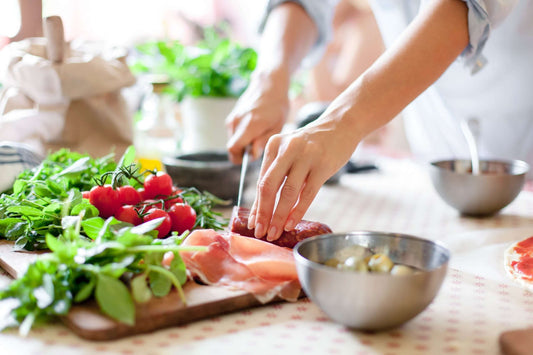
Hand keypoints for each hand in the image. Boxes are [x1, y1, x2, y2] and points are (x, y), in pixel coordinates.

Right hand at [226, 70, 289, 163]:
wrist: (268, 84)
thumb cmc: (277, 105)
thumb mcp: (277, 125)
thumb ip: (263, 141)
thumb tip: (252, 155)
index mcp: (249, 125)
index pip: (233, 149)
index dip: (240, 158)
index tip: (251, 157)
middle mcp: (237, 121)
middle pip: (232, 147)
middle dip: (243, 152)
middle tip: (258, 146)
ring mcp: (232, 118)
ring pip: (233, 140)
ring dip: (243, 143)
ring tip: (258, 134)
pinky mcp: (231, 117)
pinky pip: (234, 133)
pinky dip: (242, 136)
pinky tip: (254, 128)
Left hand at [248, 116, 358, 240]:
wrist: (341, 125)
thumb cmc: (313, 144)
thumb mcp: (290, 150)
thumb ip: (278, 172)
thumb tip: (264, 206)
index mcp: (274, 146)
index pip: (261, 181)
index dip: (256, 205)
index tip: (253, 223)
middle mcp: (287, 149)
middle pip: (269, 187)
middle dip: (263, 213)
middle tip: (261, 232)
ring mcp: (305, 157)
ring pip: (288, 193)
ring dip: (279, 216)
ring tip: (275, 232)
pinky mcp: (322, 165)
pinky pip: (307, 194)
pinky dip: (297, 211)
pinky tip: (291, 223)